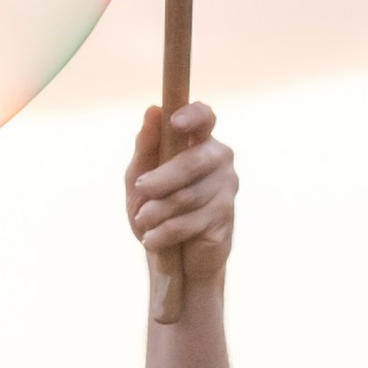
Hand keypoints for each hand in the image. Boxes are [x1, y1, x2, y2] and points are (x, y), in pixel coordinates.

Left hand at [126, 100, 235, 287]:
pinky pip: (188, 222)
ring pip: (186, 196)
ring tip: (144, 221)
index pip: (204, 116)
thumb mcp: (139, 176)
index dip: (192, 116)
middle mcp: (219, 158)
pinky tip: (153, 239)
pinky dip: (162, 233)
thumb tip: (153, 110)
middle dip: (159, 180)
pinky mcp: (226, 216)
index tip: (175, 123)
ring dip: (154, 212)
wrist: (171, 257)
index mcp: (198, 140)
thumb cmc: (155, 209)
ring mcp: (227, 187)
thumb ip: (146, 145)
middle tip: (140, 190)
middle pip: (191, 162)